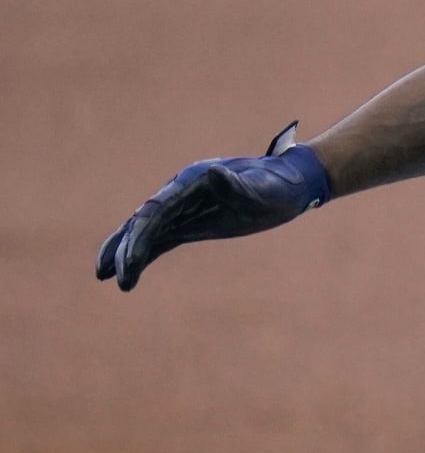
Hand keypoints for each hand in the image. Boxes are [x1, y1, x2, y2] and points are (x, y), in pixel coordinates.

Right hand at [95, 121, 329, 291]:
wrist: (291, 184)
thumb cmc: (279, 186)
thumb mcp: (262, 190)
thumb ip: (237, 186)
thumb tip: (213, 173)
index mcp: (194, 181)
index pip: (156, 210)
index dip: (139, 234)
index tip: (129, 260)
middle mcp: (183, 191)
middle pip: (145, 220)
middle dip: (127, 248)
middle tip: (118, 278)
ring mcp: (186, 207)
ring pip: (147, 230)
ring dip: (125, 251)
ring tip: (103, 276)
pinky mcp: (192, 222)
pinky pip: (161, 238)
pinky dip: (142, 253)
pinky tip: (128, 272)